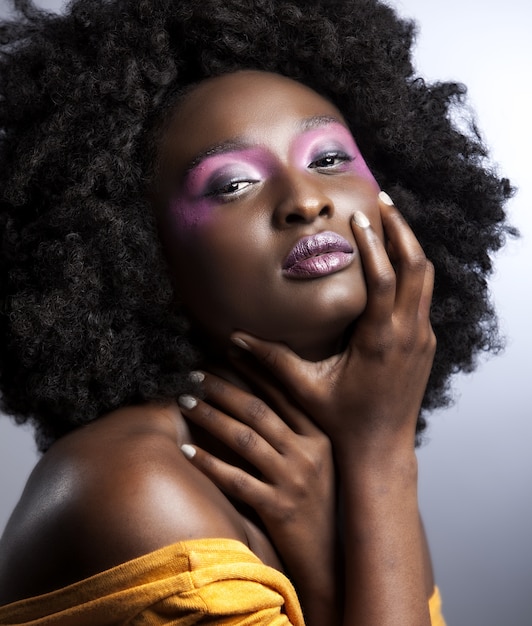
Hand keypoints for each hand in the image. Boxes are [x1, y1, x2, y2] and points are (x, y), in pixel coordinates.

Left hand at [177, 372, 339, 625]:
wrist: (331, 557)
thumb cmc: (319, 502)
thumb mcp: (318, 460)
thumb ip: (297, 431)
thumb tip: (260, 397)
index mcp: (320, 435)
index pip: (282, 392)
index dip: (254, 367)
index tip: (229, 348)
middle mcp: (309, 452)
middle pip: (257, 410)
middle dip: (222, 387)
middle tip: (194, 373)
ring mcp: (294, 480)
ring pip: (243, 438)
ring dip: (210, 416)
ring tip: (185, 402)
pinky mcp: (278, 508)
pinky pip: (236, 479)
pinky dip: (209, 463)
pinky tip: (188, 451)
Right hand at [230, 193, 435, 455]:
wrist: (383, 450)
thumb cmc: (343, 422)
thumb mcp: (305, 390)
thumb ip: (271, 360)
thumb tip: (234, 339)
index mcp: (380, 341)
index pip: (385, 280)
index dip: (373, 244)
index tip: (357, 218)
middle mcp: (408, 335)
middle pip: (417, 267)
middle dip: (401, 230)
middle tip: (381, 201)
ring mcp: (422, 339)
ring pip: (425, 279)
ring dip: (409, 247)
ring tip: (390, 220)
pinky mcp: (425, 344)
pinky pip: (423, 295)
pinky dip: (411, 270)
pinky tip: (392, 261)